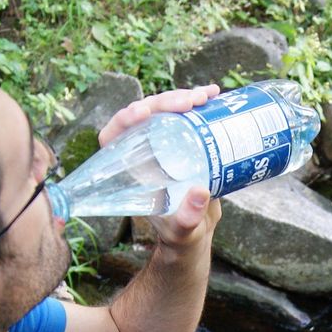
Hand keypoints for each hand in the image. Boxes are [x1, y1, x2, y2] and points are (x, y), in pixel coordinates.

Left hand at [97, 85, 223, 252]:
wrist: (197, 234)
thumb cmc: (182, 236)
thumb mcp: (184, 230)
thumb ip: (188, 217)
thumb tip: (200, 191)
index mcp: (133, 169)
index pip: (115, 136)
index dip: (123, 119)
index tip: (143, 112)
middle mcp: (145, 153)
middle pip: (146, 115)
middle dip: (165, 102)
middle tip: (190, 102)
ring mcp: (165, 145)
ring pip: (166, 110)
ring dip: (183, 97)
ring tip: (206, 96)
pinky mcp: (186, 143)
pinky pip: (188, 116)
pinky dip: (200, 102)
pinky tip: (216, 94)